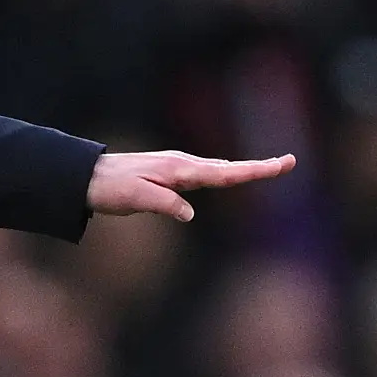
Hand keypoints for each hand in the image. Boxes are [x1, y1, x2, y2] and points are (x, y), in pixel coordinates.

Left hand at [85, 151, 295, 222]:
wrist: (87, 177)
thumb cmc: (112, 189)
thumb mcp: (136, 199)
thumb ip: (165, 204)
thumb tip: (189, 213)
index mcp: (180, 170)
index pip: (225, 172)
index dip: (255, 170)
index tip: (282, 164)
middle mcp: (182, 164)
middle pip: (228, 167)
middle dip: (259, 166)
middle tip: (289, 162)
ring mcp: (176, 167)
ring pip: (217, 168)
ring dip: (243, 168)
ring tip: (270, 167)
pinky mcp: (169, 173)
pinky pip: (203, 172)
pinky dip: (223, 172)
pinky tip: (227, 173)